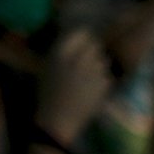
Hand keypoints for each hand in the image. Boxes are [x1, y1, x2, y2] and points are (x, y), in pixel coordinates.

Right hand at [34, 28, 112, 147]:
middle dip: (92, 52)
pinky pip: (106, 75)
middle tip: (84, 63)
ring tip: (87, 78)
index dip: (83, 37)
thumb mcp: (47, 67)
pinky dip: (101, 80)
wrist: (58, 120)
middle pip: (94, 45)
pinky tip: (91, 89)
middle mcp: (78, 59)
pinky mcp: (104, 84)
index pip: (81, 33)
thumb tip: (78, 37)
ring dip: (97, 65)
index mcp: (61, 54)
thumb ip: (62, 51)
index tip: (83, 43)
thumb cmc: (49, 93)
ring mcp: (93, 71)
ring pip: (102, 60)